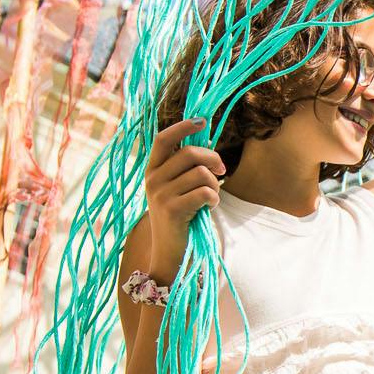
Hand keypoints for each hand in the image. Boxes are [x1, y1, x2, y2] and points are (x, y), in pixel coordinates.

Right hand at [144, 117, 223, 267]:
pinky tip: (210, 207)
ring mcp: (159, 194)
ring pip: (201, 173)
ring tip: (212, 196)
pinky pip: (205, 192)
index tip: (202, 121)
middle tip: (222, 171)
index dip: (183, 126)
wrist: (169, 252)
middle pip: (190, 153)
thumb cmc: (180, 216)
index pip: (163, 139)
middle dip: (213, 159)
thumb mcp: (176, 188)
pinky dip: (214, 198)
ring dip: (215, 184)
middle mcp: (151, 179)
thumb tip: (207, 146)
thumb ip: (184, 168)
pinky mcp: (171, 209)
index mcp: (152, 170)